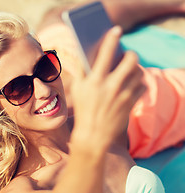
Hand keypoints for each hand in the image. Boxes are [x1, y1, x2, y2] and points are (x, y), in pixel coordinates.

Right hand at [71, 26, 145, 149]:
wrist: (93, 135)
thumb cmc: (83, 110)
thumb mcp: (77, 89)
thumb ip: (82, 70)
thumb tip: (89, 53)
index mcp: (94, 81)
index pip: (105, 54)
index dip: (111, 39)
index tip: (116, 30)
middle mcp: (110, 86)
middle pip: (130, 60)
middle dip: (130, 54)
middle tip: (127, 56)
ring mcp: (123, 95)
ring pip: (139, 72)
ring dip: (135, 69)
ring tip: (129, 71)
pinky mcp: (131, 103)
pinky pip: (143, 86)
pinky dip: (140, 83)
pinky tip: (132, 84)